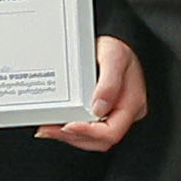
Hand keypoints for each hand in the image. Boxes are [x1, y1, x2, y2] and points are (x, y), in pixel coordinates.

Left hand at [43, 36, 148, 153]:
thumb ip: (109, 83)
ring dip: (69, 137)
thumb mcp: (114, 57)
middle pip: (100, 140)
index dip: (89, 132)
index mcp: (132, 103)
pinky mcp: (101, 112)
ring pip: (92, 139)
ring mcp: (112, 114)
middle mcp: (124, 113)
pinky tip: (57, 125)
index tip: (68, 126)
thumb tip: (98, 107)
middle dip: (73, 137)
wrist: (114, 39)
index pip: (112, 131)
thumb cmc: (117, 46)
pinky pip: (88, 130)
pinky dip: (71, 130)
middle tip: (50, 129)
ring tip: (49, 129)